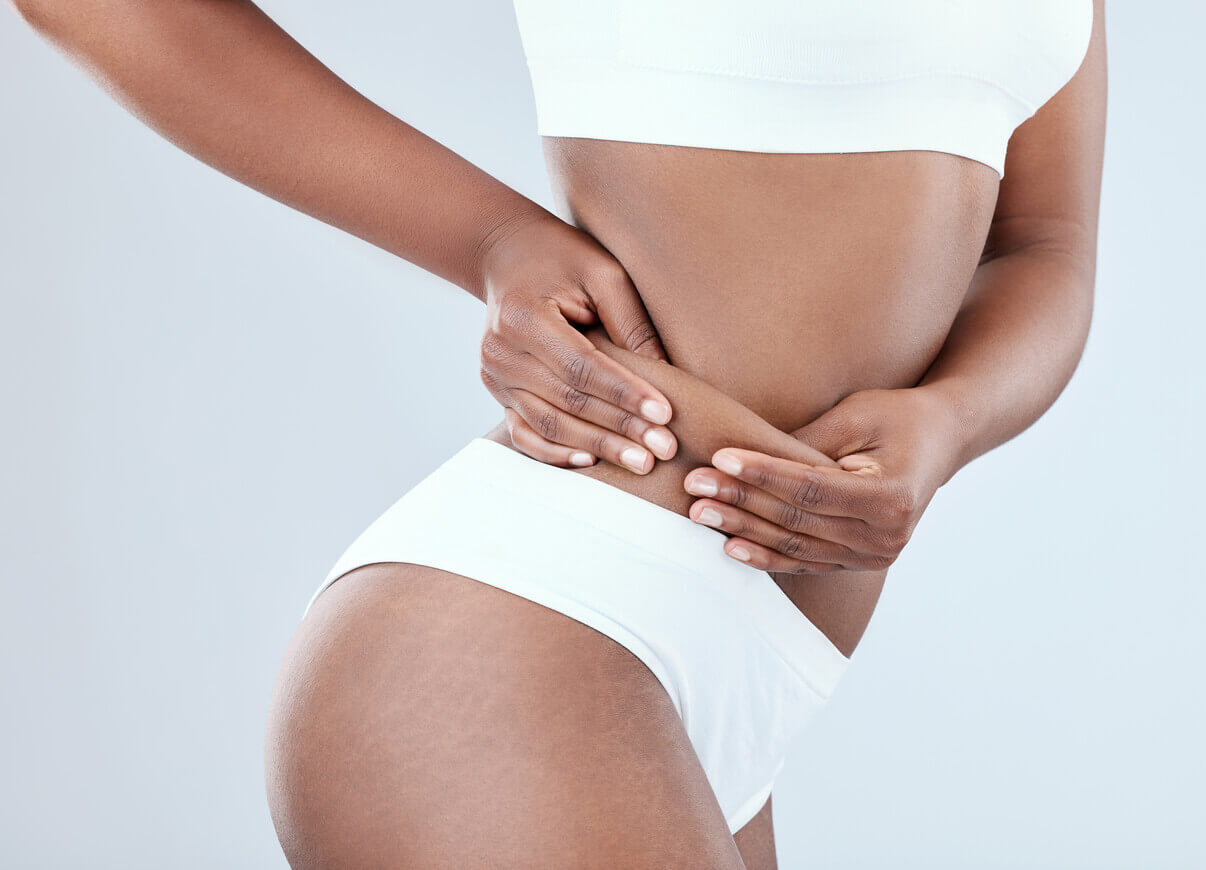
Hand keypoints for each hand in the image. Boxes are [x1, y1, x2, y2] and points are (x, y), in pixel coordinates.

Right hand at [477, 212, 676, 473]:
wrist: (505, 254)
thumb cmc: (561, 258)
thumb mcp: (602, 272)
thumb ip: (630, 321)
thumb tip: (666, 374)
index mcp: (524, 317)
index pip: (582, 366)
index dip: (624, 393)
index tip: (664, 413)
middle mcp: (502, 352)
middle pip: (568, 401)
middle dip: (621, 427)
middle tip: (664, 448)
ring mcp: (495, 377)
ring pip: (550, 424)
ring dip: (598, 445)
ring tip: (641, 460)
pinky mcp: (498, 393)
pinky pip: (525, 433)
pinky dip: (556, 452)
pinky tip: (590, 460)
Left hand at [682, 387, 965, 572]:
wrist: (942, 441)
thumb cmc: (898, 416)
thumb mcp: (857, 414)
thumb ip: (807, 442)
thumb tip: (744, 455)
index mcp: (892, 497)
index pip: (811, 488)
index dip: (762, 474)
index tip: (721, 456)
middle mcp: (887, 536)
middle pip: (798, 520)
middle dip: (741, 501)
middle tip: (694, 484)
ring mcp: (875, 556)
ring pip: (796, 546)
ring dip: (743, 530)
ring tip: (699, 512)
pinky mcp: (860, 562)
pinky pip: (806, 562)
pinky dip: (766, 556)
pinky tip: (729, 546)